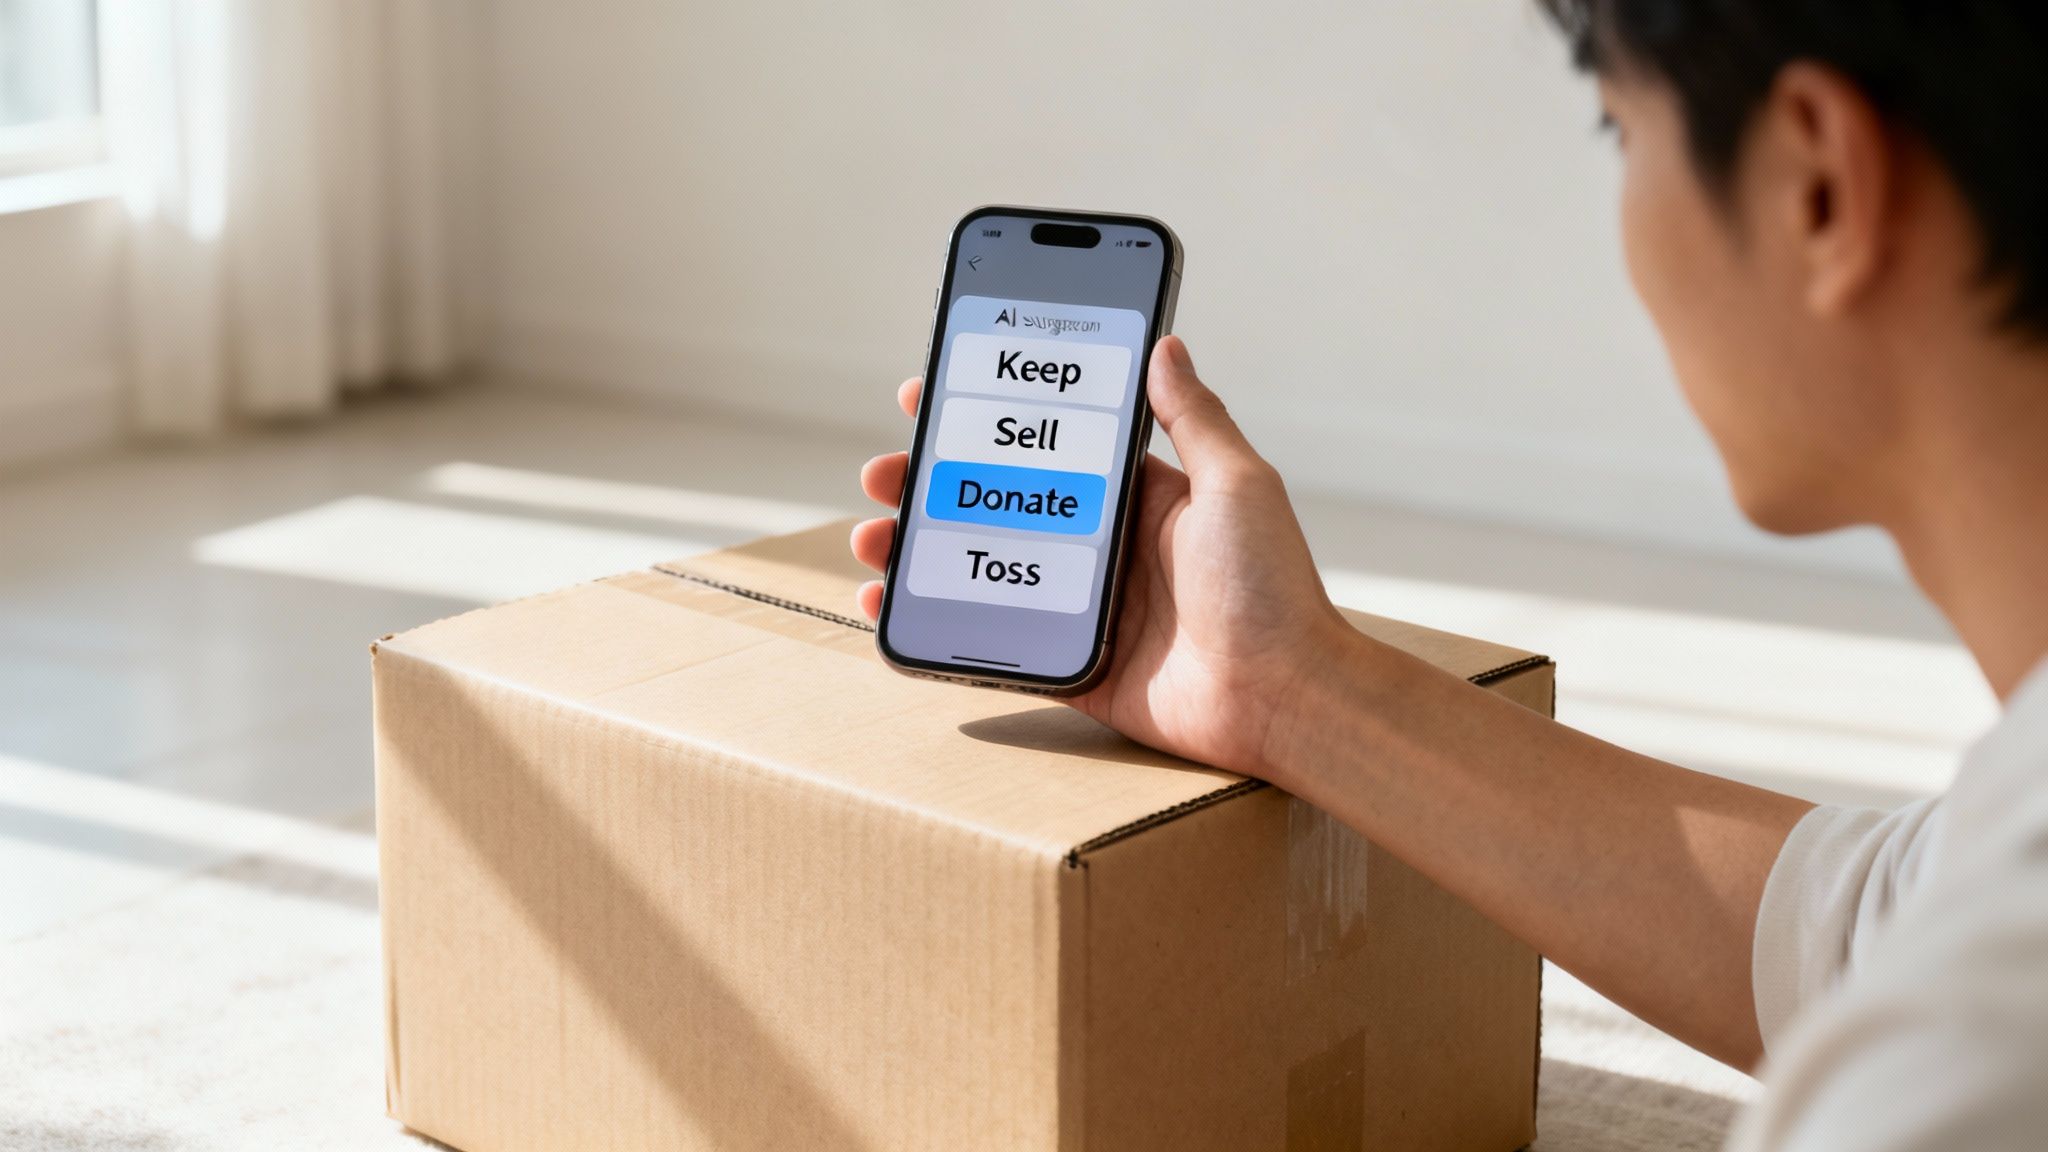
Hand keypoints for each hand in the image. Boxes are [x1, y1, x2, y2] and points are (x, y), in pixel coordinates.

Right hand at [850, 336, 1351, 779]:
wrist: (1283, 697)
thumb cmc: (1273, 589)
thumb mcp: (1237, 484)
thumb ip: (1194, 417)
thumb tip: (1164, 343)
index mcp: (1141, 498)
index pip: (1047, 448)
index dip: (986, 422)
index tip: (928, 393)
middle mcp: (1107, 550)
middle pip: (997, 508)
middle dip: (930, 487)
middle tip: (881, 474)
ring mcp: (1086, 612)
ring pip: (983, 572)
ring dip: (920, 553)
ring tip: (872, 540)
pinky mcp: (1075, 668)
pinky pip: (994, 644)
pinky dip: (939, 629)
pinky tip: (893, 611)